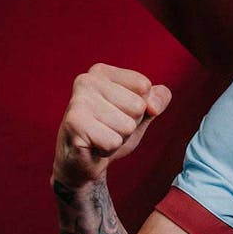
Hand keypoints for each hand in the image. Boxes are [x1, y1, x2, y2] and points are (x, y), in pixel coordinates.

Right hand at [52, 63, 171, 188]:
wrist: (84, 161)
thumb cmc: (111, 131)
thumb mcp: (142, 112)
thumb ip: (158, 99)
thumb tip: (154, 106)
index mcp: (102, 72)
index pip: (144, 86)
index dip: (140, 107)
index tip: (119, 113)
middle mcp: (87, 81)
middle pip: (138, 106)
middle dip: (129, 124)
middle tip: (108, 128)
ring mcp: (78, 101)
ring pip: (127, 126)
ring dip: (119, 138)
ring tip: (101, 136)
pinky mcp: (74, 124)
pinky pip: (113, 141)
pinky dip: (108, 149)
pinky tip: (94, 146)